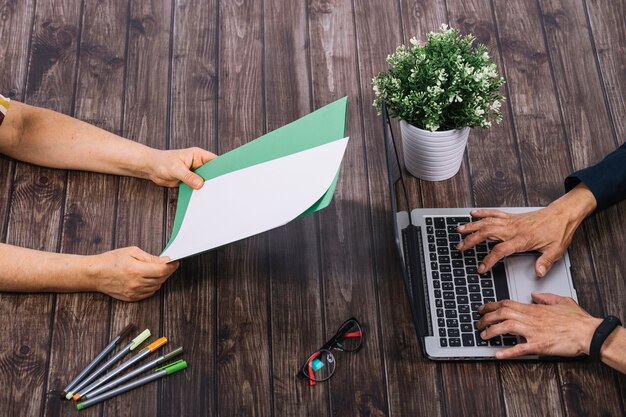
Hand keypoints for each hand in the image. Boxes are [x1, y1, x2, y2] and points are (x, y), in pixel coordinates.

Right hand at [87, 247, 178, 300]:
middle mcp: (136, 283)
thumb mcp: (132, 252)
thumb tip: (165, 260)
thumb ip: (150, 257)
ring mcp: (134, 292)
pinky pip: (149, 293)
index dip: (171, 266)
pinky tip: (147, 278)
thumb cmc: (111, 260)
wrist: (95, 274)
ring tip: (154, 270)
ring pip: (157, 286)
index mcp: (136, 270)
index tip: (174, 261)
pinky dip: (152, 285)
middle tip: (166, 264)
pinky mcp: (132, 298)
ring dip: (159, 278)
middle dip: (166, 271)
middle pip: (161, 279)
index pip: (162, 270)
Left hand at [147, 147, 216, 189]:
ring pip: (205, 180)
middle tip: (219, 188)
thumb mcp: (176, 169)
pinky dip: (199, 191)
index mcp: (198, 155)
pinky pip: (198, 186)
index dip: (222, 167)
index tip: (227, 176)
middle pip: (212, 172)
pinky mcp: (190, 180)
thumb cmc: (161, 162)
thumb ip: (188, 176)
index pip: (215, 160)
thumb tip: (200, 184)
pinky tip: (201, 196)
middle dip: (214, 179)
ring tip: (211, 194)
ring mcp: (195, 172)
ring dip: (207, 187)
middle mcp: (198, 163)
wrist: (150, 168)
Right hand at [456, 183, 595, 276]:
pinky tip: (473, 213)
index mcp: (522, 239)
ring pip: (487, 222)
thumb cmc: (559, 231)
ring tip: (459, 230)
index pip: (500, 250)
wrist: (563, 214)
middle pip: (487, 234)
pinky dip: (482, 213)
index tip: (481, 268)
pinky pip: (494, 213)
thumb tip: (538, 273)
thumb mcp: (556, 250)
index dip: (488, 260)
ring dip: (472, 226)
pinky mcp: (512, 216)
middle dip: (471, 241)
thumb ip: (545, 262)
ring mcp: (511, 221)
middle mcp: (514, 229)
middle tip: (460, 247)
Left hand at [477, 292, 600, 357]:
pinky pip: (519, 349)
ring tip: (483, 336)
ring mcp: (534, 332)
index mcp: (534, 309)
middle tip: (478, 323)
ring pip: (506, 327)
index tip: (482, 309)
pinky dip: (507, 352)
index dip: (491, 306)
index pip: (507, 304)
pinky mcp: (539, 345)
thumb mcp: (561, 301)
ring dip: (491, 331)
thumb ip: (545, 297)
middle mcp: (530, 318)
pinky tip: (498, 354)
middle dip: (486, 318)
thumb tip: (534, 295)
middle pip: (501, 314)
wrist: (589, 332)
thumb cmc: (578, 320)